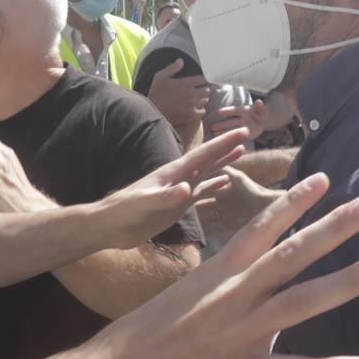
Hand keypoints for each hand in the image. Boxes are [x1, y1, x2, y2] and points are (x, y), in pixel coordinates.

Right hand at [82, 172, 358, 358]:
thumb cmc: (133, 345)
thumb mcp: (178, 305)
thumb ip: (218, 299)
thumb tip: (248, 303)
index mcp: (214, 277)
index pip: (261, 230)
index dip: (295, 204)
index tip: (325, 180)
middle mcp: (230, 298)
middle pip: (292, 255)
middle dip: (334, 228)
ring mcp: (235, 335)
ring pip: (301, 302)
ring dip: (347, 281)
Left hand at [97, 127, 248, 247]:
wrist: (111, 226)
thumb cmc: (124, 212)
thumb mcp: (144, 204)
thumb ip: (165, 197)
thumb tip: (187, 188)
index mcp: (173, 172)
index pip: (203, 154)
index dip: (223, 143)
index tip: (242, 132)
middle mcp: (179, 177)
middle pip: (208, 158)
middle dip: (227, 146)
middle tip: (247, 132)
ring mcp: (179, 191)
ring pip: (207, 172)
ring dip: (223, 162)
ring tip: (241, 152)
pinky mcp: (177, 205)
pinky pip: (201, 192)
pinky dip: (214, 185)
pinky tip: (224, 183)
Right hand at [146, 58, 211, 126]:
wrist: (153, 112)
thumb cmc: (156, 93)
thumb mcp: (160, 77)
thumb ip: (172, 68)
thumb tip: (181, 60)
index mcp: (185, 83)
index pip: (202, 79)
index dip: (201, 80)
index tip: (197, 82)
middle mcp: (191, 94)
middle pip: (206, 90)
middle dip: (203, 88)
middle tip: (198, 90)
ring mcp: (192, 105)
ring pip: (205, 100)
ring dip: (202, 98)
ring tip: (195, 98)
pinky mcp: (191, 115)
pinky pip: (202, 111)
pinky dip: (200, 109)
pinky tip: (194, 108)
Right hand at [210, 100, 267, 140]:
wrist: (260, 123)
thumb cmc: (260, 115)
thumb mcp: (263, 111)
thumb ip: (261, 108)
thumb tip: (259, 101)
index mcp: (242, 111)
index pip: (234, 111)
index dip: (227, 111)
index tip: (219, 112)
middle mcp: (238, 119)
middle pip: (229, 122)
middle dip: (222, 125)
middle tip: (212, 127)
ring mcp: (237, 127)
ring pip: (229, 130)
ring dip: (221, 133)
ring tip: (214, 135)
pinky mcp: (238, 136)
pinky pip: (233, 138)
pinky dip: (227, 140)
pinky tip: (220, 145)